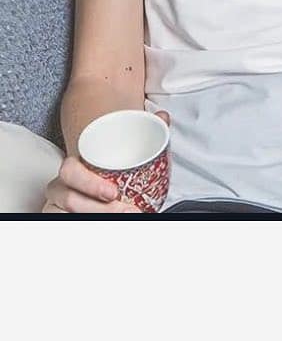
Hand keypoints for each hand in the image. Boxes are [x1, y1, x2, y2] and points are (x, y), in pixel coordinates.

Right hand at [42, 110, 168, 213]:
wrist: (94, 187)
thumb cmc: (107, 168)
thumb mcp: (121, 151)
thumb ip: (143, 131)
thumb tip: (162, 117)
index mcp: (73, 168)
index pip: (69, 172)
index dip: (89, 183)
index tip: (114, 193)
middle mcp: (62, 188)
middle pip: (70, 200)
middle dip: (100, 209)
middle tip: (129, 211)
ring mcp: (59, 206)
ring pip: (69, 215)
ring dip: (99, 218)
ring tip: (127, 217)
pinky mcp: (64, 218)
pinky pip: (70, 223)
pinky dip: (90, 223)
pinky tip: (109, 223)